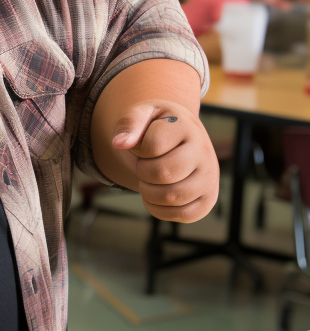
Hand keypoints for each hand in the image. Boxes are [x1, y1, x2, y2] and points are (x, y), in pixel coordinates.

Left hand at [110, 101, 218, 222]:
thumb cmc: (155, 126)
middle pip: (163, 173)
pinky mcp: (208, 200)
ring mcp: (210, 178)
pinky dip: (160, 210)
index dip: (137, 148)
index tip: (142, 144)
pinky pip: (182, 215)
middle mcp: (204, 152)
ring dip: (148, 192)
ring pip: (171, 197)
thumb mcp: (141, 115)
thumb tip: (120, 143)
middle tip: (144, 164)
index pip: (153, 146)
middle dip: (142, 171)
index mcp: (187, 126)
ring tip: (149, 179)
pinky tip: (156, 195)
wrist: (177, 137)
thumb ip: (129, 123)